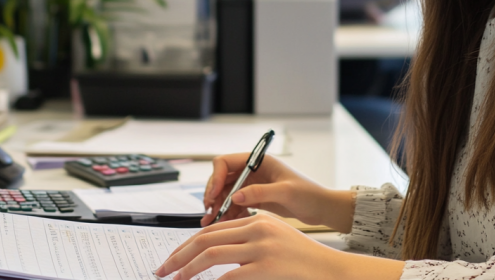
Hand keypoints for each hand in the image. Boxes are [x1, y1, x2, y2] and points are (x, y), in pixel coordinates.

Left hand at [156, 212, 403, 279]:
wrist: (333, 271)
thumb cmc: (303, 262)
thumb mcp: (272, 243)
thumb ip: (245, 244)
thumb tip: (210, 256)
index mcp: (257, 221)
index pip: (212, 229)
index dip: (186, 244)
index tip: (172, 258)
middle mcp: (257, 229)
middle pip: (205, 238)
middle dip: (178, 255)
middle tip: (162, 270)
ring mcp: (262, 248)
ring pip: (211, 255)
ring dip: (187, 269)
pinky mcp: (267, 267)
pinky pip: (230, 276)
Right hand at [202, 154, 354, 231]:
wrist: (322, 208)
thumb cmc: (309, 194)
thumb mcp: (285, 192)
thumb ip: (259, 192)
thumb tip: (235, 196)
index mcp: (259, 161)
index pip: (227, 162)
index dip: (216, 177)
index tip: (214, 194)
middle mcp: (253, 171)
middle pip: (223, 179)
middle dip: (214, 194)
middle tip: (210, 211)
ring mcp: (253, 186)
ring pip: (227, 194)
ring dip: (218, 207)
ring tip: (212, 221)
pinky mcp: (256, 199)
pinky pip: (235, 205)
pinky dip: (228, 214)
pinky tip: (225, 224)